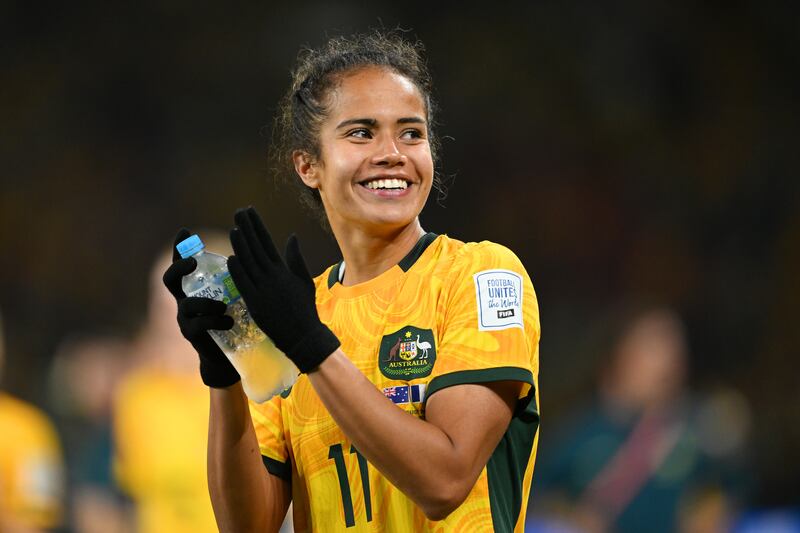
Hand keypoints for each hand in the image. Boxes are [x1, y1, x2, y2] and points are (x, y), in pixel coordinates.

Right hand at [162, 228, 240, 387]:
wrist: (230, 352)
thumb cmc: (237, 316)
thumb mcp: (238, 293)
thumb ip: (241, 276)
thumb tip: (258, 250)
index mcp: (196, 285)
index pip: (182, 262)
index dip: (180, 247)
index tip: (185, 231)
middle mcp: (185, 299)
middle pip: (170, 279)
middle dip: (179, 268)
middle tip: (194, 262)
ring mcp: (185, 318)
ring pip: (186, 305)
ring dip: (204, 303)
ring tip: (223, 305)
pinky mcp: (192, 335)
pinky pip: (197, 325)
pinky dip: (213, 321)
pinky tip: (228, 320)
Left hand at [227, 207, 339, 372]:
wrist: (303, 335)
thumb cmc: (305, 309)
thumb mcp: (304, 280)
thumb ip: (296, 258)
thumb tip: (291, 237)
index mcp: (284, 270)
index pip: (267, 241)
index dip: (257, 225)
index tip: (250, 212)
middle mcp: (273, 276)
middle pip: (256, 247)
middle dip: (247, 228)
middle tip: (238, 212)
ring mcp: (263, 289)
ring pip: (249, 263)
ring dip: (240, 245)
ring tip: (233, 228)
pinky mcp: (255, 304)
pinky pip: (244, 284)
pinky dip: (237, 271)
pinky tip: (231, 258)